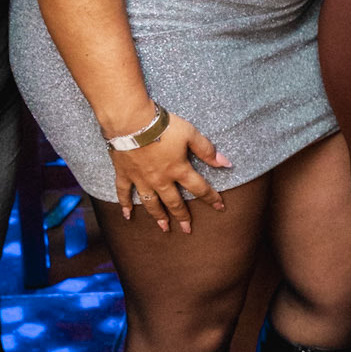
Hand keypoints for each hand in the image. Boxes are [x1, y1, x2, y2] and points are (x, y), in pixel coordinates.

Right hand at [110, 113, 230, 232]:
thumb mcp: (190, 134)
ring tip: (164, 227)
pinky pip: (123, 193)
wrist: (131, 122)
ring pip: (151, 202)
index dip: (211, 198)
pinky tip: (127, 215)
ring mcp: (141, 179)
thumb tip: (226, 163)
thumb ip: (207, 150)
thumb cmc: (163, 126)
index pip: (199, 188)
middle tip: (187, 229)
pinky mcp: (124, 174)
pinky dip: (124, 204)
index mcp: (178, 170)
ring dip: (158, 216)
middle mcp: (161, 179)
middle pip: (174, 202)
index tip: (220, 208)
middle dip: (182, 216)